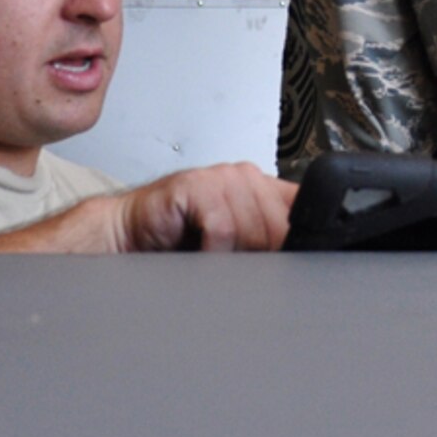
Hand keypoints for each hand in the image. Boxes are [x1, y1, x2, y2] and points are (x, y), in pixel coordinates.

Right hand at [115, 162, 297, 251]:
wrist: (132, 231)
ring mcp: (223, 177)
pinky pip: (223, 227)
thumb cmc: (180, 237)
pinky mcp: (197, 185)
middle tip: (231, 259)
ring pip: (253, 228)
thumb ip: (268, 240)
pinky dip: (212, 248)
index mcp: (262, 187)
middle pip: (280, 226)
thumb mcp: (237, 241)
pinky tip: (198, 248)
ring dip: (232, 253)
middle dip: (259, 253)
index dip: (296, 238)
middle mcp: (246, 177)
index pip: (304, 207)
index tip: (283, 259)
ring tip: (210, 252)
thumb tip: (301, 259)